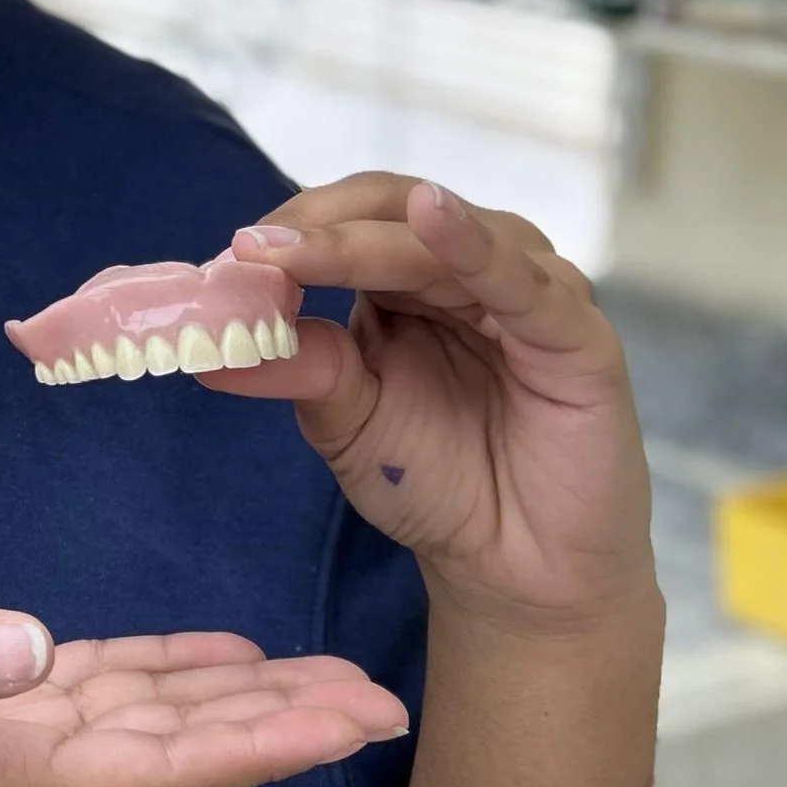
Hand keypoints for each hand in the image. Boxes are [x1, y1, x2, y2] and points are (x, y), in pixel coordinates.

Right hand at [0, 588, 407, 786]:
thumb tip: (29, 645)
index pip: (151, 770)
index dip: (250, 747)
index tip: (341, 730)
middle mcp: (19, 782)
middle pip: (175, 758)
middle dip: (278, 730)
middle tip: (389, 707)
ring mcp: (5, 753)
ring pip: (152, 727)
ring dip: (242, 704)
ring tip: (341, 684)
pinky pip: (104, 698)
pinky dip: (171, 676)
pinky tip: (227, 654)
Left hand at [216, 176, 657, 634]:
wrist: (516, 573)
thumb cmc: (440, 485)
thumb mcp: (347, 423)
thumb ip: (299, 371)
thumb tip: (208, 349)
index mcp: (412, 280)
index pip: (349, 220)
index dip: (288, 231)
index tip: (223, 263)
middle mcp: (472, 270)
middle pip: (390, 213)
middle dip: (315, 229)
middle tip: (251, 252)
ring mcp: (529, 293)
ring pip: (442, 241)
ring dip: (364, 242)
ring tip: (297, 251)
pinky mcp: (578, 335)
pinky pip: (522, 280)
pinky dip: (474, 243)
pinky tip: (433, 215)